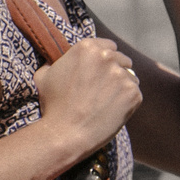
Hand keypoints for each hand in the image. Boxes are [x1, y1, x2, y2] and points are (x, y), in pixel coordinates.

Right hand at [34, 38, 141, 154]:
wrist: (66, 134)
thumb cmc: (53, 106)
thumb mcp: (43, 76)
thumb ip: (53, 62)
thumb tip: (54, 59)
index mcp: (86, 48)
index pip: (108, 46)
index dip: (103, 59)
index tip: (99, 71)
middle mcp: (107, 57)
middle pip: (121, 59)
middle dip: (114, 71)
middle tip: (102, 89)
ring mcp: (122, 75)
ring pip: (130, 76)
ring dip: (122, 85)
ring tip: (106, 102)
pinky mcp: (133, 93)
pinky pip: (135, 93)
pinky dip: (127, 101)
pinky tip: (112, 110)